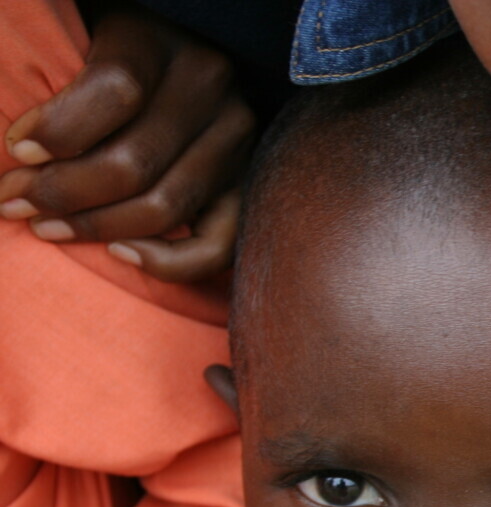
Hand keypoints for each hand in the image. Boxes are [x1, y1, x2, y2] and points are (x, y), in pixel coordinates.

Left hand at [0, 0, 253, 281]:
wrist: (176, 59)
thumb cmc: (108, 53)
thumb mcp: (84, 38)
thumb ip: (68, 81)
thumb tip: (24, 151)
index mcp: (163, 41)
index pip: (117, 91)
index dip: (61, 130)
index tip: (17, 150)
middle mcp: (211, 89)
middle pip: (136, 161)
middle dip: (63, 192)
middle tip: (15, 202)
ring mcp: (236, 142)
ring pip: (165, 206)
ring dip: (97, 226)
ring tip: (48, 227)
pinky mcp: (246, 184)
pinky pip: (217, 245)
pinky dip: (169, 262)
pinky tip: (120, 253)